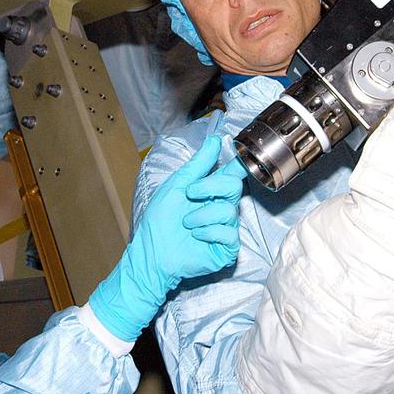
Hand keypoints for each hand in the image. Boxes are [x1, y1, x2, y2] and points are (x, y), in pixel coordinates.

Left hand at [88, 135, 245, 340]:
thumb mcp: (176, 186)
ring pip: (228, 211)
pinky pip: (228, 233)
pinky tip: (195, 236)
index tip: (241, 157)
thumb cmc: (159, 221)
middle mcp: (221, 208)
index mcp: (210, 192)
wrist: (152, 252)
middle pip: (234, 187)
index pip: (231, 175)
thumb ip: (197, 165)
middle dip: (210, 187)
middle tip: (190, 193)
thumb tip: (213, 141)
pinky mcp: (226, 248)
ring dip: (201, 215)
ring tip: (186, 224)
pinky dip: (208, 232)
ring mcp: (225, 228)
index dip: (239, 165)